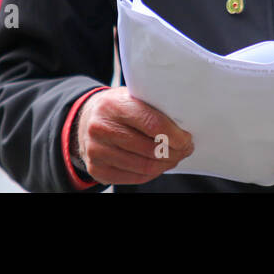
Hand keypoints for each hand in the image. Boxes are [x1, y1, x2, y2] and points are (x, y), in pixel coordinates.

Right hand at [74, 87, 193, 185]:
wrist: (86, 120)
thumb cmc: (117, 107)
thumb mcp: (130, 96)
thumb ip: (151, 106)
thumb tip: (183, 124)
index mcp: (113, 104)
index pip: (152, 124)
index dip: (175, 135)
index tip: (187, 139)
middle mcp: (101, 128)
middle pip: (149, 149)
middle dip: (174, 152)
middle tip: (186, 149)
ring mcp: (96, 151)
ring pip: (143, 166)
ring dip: (165, 165)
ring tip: (175, 157)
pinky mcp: (96, 169)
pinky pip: (133, 178)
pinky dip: (151, 174)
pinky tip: (159, 165)